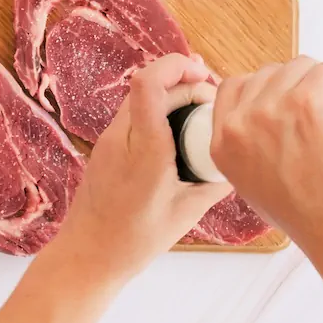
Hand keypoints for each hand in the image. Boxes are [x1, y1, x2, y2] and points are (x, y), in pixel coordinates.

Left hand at [47, 54, 232, 283]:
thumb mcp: (186, 213)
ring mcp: (107, 141)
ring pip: (139, 99)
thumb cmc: (133, 241)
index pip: (150, 83)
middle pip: (149, 84)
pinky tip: (174, 137)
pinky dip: (155, 114)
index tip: (204, 77)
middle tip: (209, 104)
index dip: (178, 66)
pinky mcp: (103, 149)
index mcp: (145, 149)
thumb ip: (214, 183)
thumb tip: (234, 162)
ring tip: (195, 118)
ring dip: (169, 97)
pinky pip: (131, 117)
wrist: (87, 256)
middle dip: (184, 83)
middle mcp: (121, 137)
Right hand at [210, 56, 322, 246]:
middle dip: (301, 89)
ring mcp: (274, 107)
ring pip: (303, 67)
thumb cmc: (314, 216)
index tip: (290, 104)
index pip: (233, 87)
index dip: (267, 90)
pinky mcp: (310, 97)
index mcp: (224, 144)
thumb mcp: (256, 185)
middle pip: (270, 73)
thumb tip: (271, 108)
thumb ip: (251, 144)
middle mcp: (242, 123)